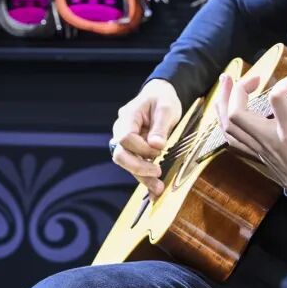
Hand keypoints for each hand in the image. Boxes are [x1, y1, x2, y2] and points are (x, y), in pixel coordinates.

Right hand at [111, 79, 182, 198]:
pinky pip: (136, 166)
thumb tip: (156, 145)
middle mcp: (122, 131)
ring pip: (128, 164)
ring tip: (159, 189)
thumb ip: (160, 127)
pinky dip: (145, 177)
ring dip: (142, 177)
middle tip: (157, 173)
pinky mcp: (134, 151)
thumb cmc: (162, 99)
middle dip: (138, 167)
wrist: (161, 97)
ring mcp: (126, 143)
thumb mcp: (166, 108)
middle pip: (120, 154)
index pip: (125, 138)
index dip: (141, 148)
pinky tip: (155, 190)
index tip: (159, 150)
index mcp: (128, 117)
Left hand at [215, 73, 286, 194]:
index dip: (282, 83)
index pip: (276, 100)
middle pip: (237, 114)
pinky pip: (232, 139)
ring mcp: (260, 149)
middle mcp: (270, 141)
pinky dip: (226, 121)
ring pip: (229, 127)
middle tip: (251, 77)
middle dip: (237, 90)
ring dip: (224, 103)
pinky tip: (228, 108)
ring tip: (228, 84)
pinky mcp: (258, 155)